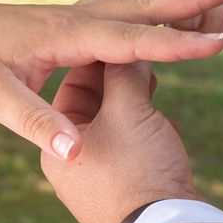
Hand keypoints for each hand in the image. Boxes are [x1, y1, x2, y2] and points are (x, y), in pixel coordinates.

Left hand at [41, 61, 195, 222]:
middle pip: (97, 100)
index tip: (128, 37)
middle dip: (123, 80)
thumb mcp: (128, 114)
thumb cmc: (135, 172)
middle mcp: (71, 156)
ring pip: (117, 122)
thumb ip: (125, 76)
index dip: (104, 55)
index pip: (77, 80)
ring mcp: (97, 172)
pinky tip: (165, 124)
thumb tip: (131, 48)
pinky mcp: (123, 184)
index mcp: (58, 137)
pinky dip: (147, 129)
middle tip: (144, 59)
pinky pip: (131, 145)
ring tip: (154, 86)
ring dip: (138, 102)